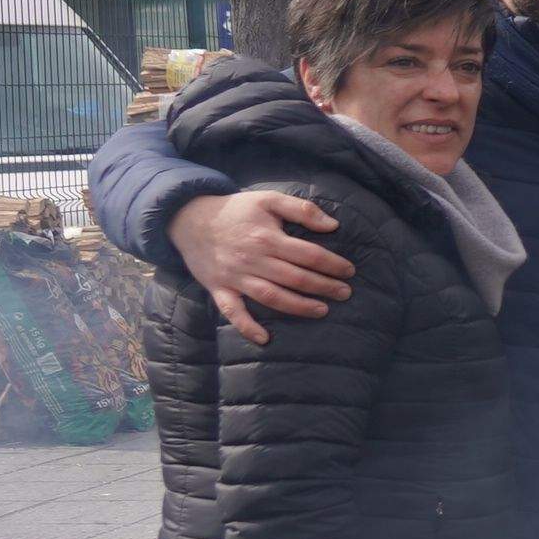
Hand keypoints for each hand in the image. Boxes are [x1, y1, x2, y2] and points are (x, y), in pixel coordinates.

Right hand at [172, 188, 352, 345]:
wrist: (188, 219)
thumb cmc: (235, 210)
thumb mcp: (268, 199)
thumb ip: (301, 209)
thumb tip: (332, 225)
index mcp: (267, 238)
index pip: (308, 255)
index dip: (332, 264)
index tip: (349, 271)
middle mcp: (252, 260)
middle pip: (295, 278)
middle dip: (324, 287)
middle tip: (345, 293)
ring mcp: (235, 277)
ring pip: (271, 296)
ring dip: (298, 307)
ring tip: (322, 310)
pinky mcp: (219, 288)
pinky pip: (232, 311)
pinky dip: (247, 326)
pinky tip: (265, 339)